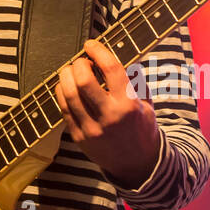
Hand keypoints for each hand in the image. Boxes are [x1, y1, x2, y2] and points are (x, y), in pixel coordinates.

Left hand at [56, 39, 160, 189]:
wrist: (137, 165)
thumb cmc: (142, 128)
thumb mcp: (147, 103)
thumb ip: (135, 79)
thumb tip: (117, 56)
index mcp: (129, 105)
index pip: (111, 69)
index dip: (98, 51)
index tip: (91, 44)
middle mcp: (109, 117)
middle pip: (84, 81)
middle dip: (78, 64)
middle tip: (81, 61)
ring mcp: (92, 129)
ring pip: (69, 95)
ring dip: (66, 76)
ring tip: (71, 71)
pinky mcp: (79, 137)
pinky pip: (64, 109)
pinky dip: (62, 92)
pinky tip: (67, 86)